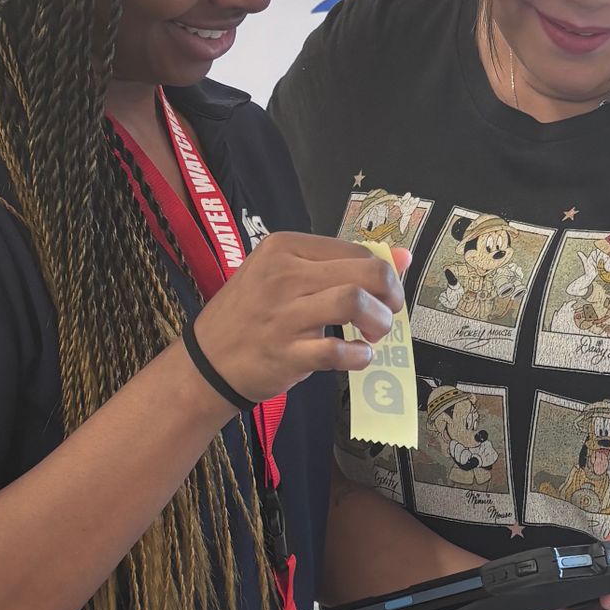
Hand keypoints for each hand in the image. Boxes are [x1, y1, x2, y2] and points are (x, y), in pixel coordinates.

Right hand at [191, 232, 403, 403]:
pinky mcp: (286, 352)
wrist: (207, 361)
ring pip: (354, 302)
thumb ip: (342, 264)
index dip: (384, 273)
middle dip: (391, 294)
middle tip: (388, 313)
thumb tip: (402, 256)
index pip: (356, 250)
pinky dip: (359, 356)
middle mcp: (283, 275)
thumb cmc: (251, 314)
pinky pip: (337, 350)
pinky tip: (357, 357)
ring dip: (379, 322)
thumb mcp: (286, 275)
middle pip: (364, 273)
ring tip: (374, 335)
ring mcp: (283, 314)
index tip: (384, 294)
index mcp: (285, 248)